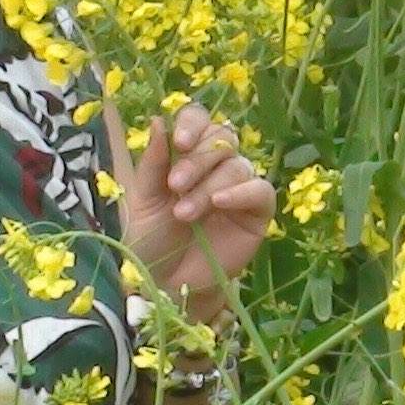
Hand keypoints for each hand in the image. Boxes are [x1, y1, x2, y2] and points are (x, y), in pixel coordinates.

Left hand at [100, 81, 274, 309]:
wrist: (166, 284)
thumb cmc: (152, 241)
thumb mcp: (143, 200)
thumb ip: (152, 163)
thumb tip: (157, 120)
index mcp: (186, 155)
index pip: (199, 120)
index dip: (192, 123)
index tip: (179, 141)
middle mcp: (215, 166)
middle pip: (221, 138)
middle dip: (197, 160)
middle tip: (175, 186)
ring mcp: (239, 188)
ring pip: (236, 165)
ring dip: (209, 185)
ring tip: (185, 213)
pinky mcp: (258, 213)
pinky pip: (260, 190)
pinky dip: (241, 192)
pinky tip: (220, 203)